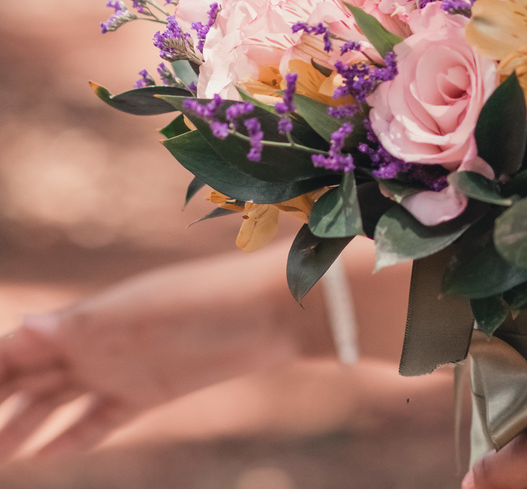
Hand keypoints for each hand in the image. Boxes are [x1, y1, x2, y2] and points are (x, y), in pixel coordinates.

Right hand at [0, 243, 307, 459]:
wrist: (271, 310)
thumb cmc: (208, 300)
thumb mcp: (144, 313)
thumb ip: (86, 325)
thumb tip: (26, 327)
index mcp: (83, 320)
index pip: (13, 350)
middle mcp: (94, 343)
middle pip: (26, 378)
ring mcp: (121, 368)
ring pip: (55, 401)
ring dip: (22, 426)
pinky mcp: (150, 391)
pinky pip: (99, 418)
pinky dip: (70, 436)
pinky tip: (43, 456)